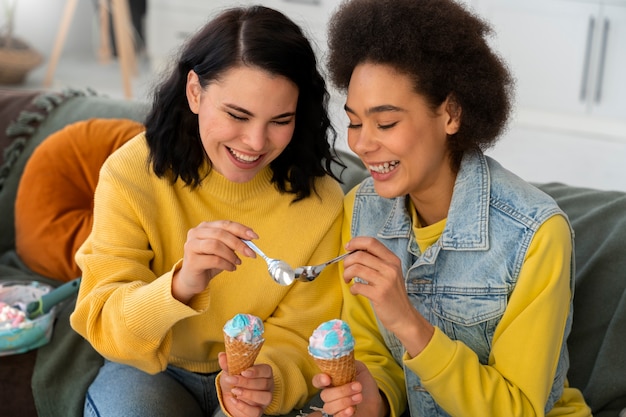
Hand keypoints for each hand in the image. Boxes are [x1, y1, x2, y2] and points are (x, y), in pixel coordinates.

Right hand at [172, 220, 257, 302]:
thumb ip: (233, 242)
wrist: (192, 279)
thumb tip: (250, 240)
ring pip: (216, 245)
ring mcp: (191, 246)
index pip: (225, 224)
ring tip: (238, 262)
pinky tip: (231, 268)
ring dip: (231, 255)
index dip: (241, 229)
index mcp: (205, 227)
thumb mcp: (223, 249)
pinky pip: (214, 260)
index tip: (255, 237)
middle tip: (251, 253)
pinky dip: (227, 264)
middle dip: (239, 244)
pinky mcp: (192, 261)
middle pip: (221, 234)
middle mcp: (196, 233)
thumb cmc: (209, 262)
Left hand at [217, 352, 273, 416]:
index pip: (266, 370)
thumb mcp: (230, 371)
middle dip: (247, 382)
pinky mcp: (259, 411)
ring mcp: (264, 400)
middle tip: (233, 381)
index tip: (243, 372)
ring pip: (265, 397)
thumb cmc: (234, 381)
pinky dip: (244, 406)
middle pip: (264, 384)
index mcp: (264, 373)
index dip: (256, 371)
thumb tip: (222, 355)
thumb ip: (228, 364)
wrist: (230, 397)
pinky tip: (234, 400)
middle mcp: (268, 386)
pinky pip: (256, 411)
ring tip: (235, 391)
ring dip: (249, 394)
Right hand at [312, 361, 387, 416]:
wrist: (376, 400)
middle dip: (341, 391)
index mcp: (332, 381)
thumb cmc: (366, 384)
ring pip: (329, 407)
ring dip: (345, 401)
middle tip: (358, 386)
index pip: (317, 381)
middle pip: (324, 395)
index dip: (319, 380)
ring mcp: (335, 407)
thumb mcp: (360, 369)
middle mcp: (330, 394)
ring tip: (359, 396)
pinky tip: (352, 409)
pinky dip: (343, 413)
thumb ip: (349, 363)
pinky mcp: (340, 416)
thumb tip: (342, 357)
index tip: (328, 379)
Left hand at [343, 237, 433, 356]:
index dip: (356, 242)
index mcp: (392, 260)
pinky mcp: (379, 294)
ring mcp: (385, 281)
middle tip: (346, 270)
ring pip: (356, 269)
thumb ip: (376, 262)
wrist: (404, 317)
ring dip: (346, 274)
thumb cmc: (393, 294)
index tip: (347, 248)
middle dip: (347, 261)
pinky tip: (355, 291)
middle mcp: (390, 268)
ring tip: (348, 280)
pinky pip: (357, 286)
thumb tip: (354, 252)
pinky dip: (352, 288)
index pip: (371, 242)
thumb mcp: (390, 273)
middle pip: (360, 255)